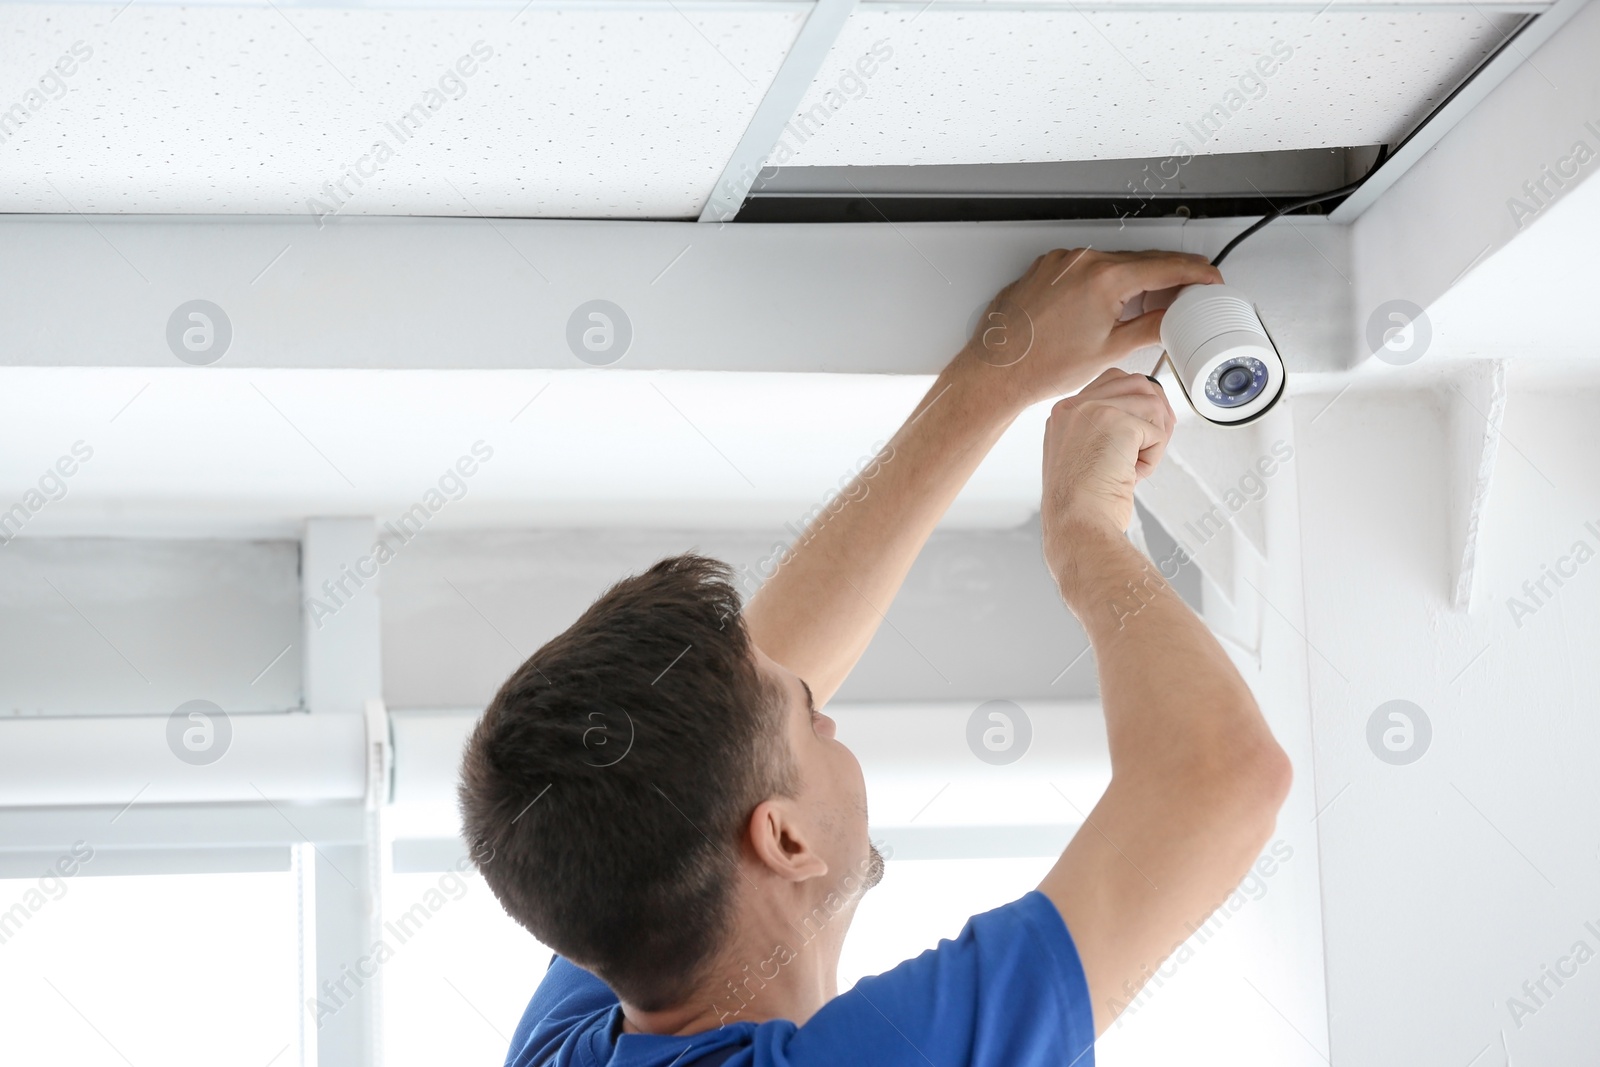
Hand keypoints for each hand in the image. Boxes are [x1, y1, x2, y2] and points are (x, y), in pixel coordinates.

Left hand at [962, 248, 1220, 408]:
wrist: (997, 371)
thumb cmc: (1041, 366)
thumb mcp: (1110, 350)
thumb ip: (1150, 328)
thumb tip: (1172, 319)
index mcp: (1105, 278)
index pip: (1165, 265)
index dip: (1195, 272)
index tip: (1209, 278)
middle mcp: (1082, 261)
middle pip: (1140, 261)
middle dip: (1166, 278)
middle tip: (1182, 299)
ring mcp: (1061, 262)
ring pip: (1113, 263)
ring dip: (1132, 280)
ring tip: (1139, 310)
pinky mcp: (1045, 268)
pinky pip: (1086, 267)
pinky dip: (1103, 281)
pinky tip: (1105, 306)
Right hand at [1040, 370, 1174, 580]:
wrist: (1076, 525)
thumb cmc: (1080, 506)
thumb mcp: (1080, 458)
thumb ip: (1100, 431)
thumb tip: (1142, 417)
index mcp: (1063, 415)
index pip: (1110, 384)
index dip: (1135, 405)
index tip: (1139, 432)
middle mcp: (1074, 407)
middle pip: (1135, 383)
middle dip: (1154, 411)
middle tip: (1153, 442)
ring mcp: (1093, 411)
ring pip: (1151, 404)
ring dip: (1155, 437)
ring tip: (1136, 464)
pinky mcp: (1117, 423)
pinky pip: (1157, 431)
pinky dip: (1155, 456)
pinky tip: (1135, 473)